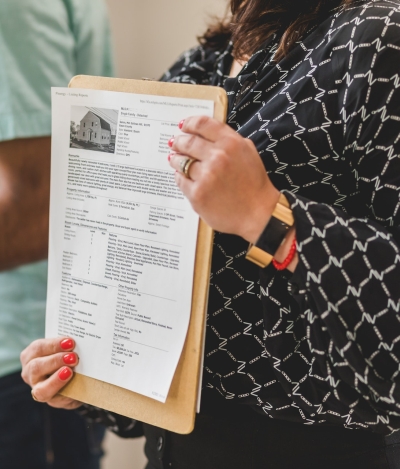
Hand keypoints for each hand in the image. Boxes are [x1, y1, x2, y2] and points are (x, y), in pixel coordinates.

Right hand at [20, 337, 81, 409]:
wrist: (74, 379)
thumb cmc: (65, 359)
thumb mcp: (63, 350)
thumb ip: (66, 347)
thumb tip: (78, 341)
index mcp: (31, 355)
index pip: (37, 348)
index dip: (54, 344)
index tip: (70, 342)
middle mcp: (30, 373)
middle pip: (36, 367)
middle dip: (56, 361)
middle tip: (73, 357)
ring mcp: (37, 388)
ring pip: (41, 388)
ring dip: (58, 379)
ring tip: (71, 372)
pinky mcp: (50, 400)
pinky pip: (55, 399)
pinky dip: (65, 392)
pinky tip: (73, 384)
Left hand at [168, 116, 279, 242]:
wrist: (258, 213)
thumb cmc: (254, 184)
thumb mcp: (247, 153)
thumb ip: (228, 141)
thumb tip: (205, 134)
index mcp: (231, 143)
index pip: (202, 124)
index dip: (189, 123)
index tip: (183, 126)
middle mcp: (218, 157)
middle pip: (188, 142)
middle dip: (179, 142)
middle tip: (174, 143)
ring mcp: (206, 176)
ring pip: (181, 162)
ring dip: (176, 159)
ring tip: (174, 159)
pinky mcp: (197, 194)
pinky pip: (181, 180)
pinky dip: (180, 177)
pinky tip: (183, 177)